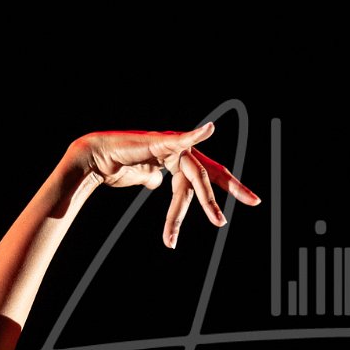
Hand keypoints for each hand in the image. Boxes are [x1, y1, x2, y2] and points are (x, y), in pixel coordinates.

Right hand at [70, 123, 261, 248]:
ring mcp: (171, 145)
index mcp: (177, 160)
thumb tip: (158, 184)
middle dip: (234, 188)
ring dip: (207, 200)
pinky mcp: (159, 142)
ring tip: (218, 221)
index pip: (204, 179)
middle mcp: (179, 151)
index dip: (220, 194)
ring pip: (197, 174)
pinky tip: (208, 128)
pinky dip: (195, 134)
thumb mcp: (142, 179)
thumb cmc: (115, 168)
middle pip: (211, 172)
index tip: (238, 209)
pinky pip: (180, 139)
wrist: (94, 160)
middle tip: (255, 201)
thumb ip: (154, 180)